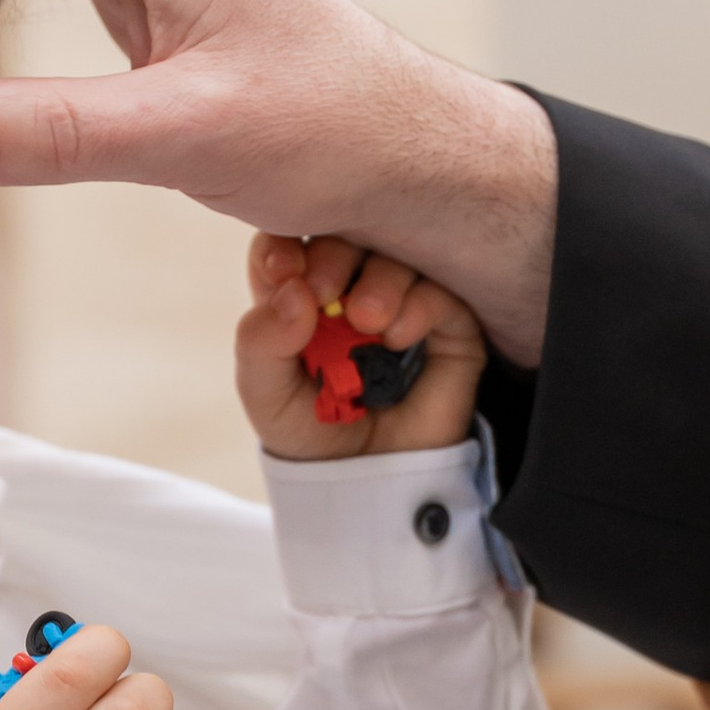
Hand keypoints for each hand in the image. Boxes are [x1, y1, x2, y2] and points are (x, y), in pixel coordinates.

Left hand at [236, 233, 485, 462]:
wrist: (366, 481)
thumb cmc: (311, 430)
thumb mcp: (265, 392)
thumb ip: (260, 341)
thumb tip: (293, 290)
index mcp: (301, 289)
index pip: (290, 239)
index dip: (284, 241)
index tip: (282, 269)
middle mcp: (353, 282)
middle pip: (346, 229)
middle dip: (331, 255)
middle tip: (322, 295)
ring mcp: (403, 298)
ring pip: (398, 251)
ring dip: (379, 279)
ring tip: (366, 322)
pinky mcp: (449, 324)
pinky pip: (441, 291)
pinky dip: (419, 303)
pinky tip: (397, 335)